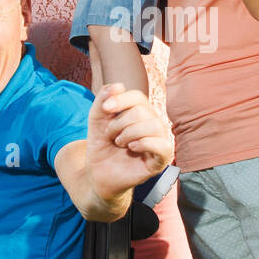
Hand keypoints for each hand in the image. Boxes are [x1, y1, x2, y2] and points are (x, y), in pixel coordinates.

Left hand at [86, 84, 173, 204]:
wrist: (97, 174)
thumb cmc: (101, 146)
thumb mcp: (96, 119)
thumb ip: (103, 100)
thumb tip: (118, 85)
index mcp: (141, 113)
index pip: (138, 97)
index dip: (121, 99)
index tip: (105, 109)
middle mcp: (153, 124)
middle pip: (143, 111)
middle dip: (120, 122)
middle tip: (110, 135)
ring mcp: (159, 142)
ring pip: (153, 125)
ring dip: (129, 133)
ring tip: (119, 142)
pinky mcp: (161, 160)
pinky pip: (162, 145)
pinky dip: (144, 143)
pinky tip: (131, 147)